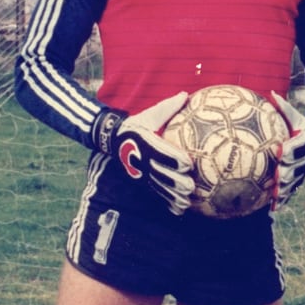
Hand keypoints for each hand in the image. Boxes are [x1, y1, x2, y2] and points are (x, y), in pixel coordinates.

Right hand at [90, 93, 194, 214]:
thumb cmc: (136, 124)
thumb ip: (168, 107)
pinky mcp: (143, 181)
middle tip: (191, 186)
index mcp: (145, 143)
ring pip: (159, 187)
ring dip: (173, 196)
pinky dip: (168, 202)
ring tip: (187, 202)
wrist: (113, 139)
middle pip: (160, 173)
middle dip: (175, 181)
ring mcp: (142, 173)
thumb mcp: (149, 114)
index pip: (160, 152)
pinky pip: (156, 193)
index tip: (188, 162)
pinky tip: (180, 210)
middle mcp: (143, 160)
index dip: (173, 158)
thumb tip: (185, 95)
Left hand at [271, 92, 304, 208]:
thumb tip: (272, 93)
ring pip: (295, 181)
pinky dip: (284, 199)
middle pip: (296, 166)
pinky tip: (273, 208)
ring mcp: (304, 169)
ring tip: (275, 196)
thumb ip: (284, 107)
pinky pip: (292, 190)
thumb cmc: (303, 125)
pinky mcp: (300, 177)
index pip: (297, 146)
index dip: (289, 150)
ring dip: (285, 189)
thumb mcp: (295, 116)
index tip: (279, 151)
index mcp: (304, 141)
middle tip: (276, 177)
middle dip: (286, 172)